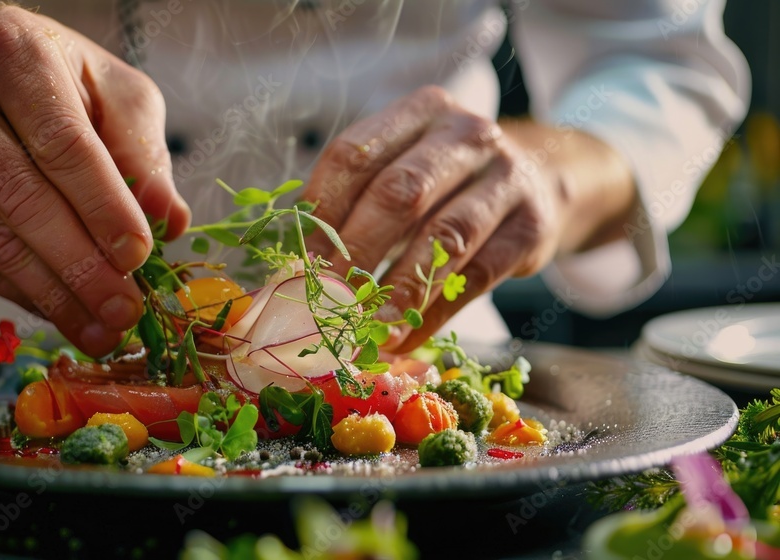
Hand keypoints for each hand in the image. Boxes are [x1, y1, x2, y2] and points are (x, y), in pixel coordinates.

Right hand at [0, 6, 189, 356]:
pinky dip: (17, 291)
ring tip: (101, 329)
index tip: (138, 256)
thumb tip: (169, 219)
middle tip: (124, 311)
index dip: (102, 206)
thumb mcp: (114, 91)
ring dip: (51, 294)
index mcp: (12, 53)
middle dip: (80, 266)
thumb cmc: (56, 80)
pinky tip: (59, 311)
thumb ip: (143, 150)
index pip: (62, 144)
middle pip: (21, 198)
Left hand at [303, 86, 633, 350]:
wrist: (544, 179)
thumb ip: (358, 202)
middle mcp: (465, 135)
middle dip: (356, 252)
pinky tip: (406, 336)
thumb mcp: (408, 167)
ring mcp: (506, 177)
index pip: (355, 155)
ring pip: (443, 237)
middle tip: (326, 299)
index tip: (299, 261)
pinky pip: (476, 276)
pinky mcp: (531, 226)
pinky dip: (434, 313)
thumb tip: (298, 268)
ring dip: (397, 289)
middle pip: (399, 192)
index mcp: (419, 111)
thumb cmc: (450, 181)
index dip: (321, 212)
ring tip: (365, 328)